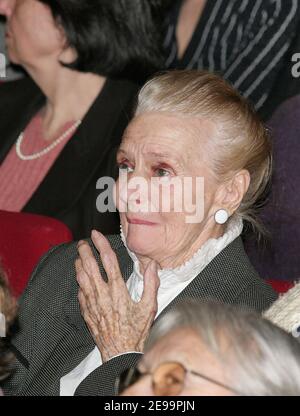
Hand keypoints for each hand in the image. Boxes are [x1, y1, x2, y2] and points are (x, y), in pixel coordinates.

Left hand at [76, 230, 159, 361]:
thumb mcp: (149, 307)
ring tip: (79, 257)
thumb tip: (152, 265)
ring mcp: (92, 303)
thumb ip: (151, 284)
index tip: (96, 234)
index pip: (108, 260)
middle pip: (89, 266)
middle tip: (83, 243)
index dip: (101, 244)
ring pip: (81, 278)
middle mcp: (102, 294)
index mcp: (118, 290)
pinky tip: (81, 280)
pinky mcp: (87, 313)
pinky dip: (80, 283)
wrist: (120, 353)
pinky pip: (80, 294)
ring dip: (79, 265)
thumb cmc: (136, 331)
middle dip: (84, 251)